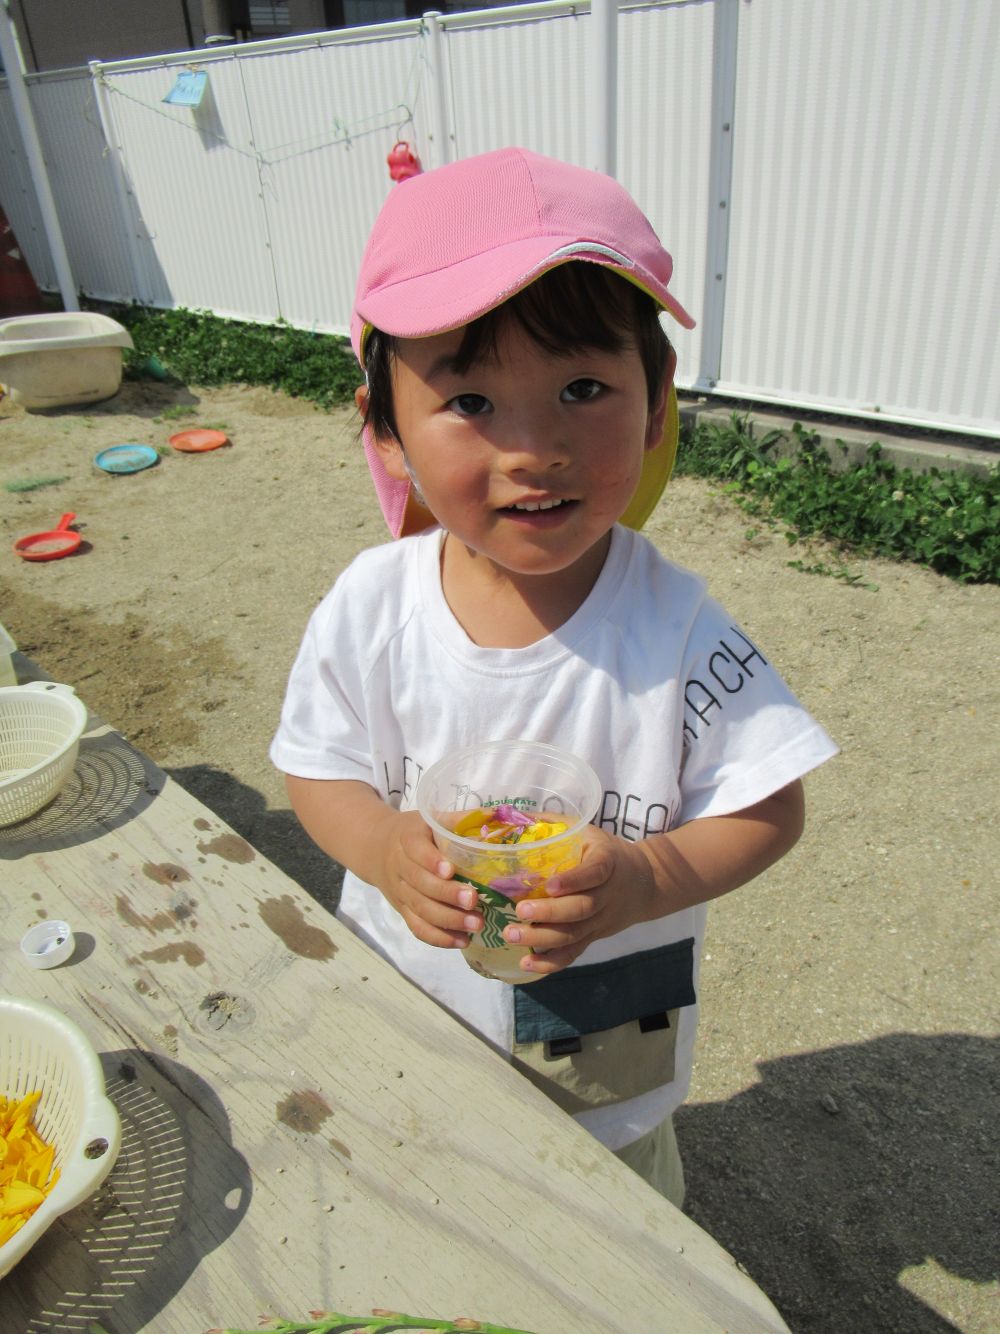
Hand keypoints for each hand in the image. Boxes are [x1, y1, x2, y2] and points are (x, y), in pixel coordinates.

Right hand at [370, 809, 483, 949]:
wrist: (375, 849)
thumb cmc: (414, 832)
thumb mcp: (429, 819)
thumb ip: (458, 819)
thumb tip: (497, 815)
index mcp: (406, 839)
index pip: (415, 850)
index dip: (431, 861)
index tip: (450, 870)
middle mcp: (399, 867)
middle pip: (420, 884)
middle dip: (447, 895)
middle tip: (474, 900)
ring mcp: (400, 893)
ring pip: (420, 910)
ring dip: (449, 920)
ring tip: (477, 924)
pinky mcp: (403, 911)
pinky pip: (417, 928)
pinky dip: (439, 938)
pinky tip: (462, 940)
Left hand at [501, 827, 655, 975]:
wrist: (644, 882)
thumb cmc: (605, 852)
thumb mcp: (587, 832)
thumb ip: (553, 824)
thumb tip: (512, 814)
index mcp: (606, 862)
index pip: (594, 872)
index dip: (574, 880)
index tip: (549, 885)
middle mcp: (607, 894)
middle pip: (581, 908)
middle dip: (549, 913)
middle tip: (519, 912)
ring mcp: (601, 919)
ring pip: (575, 934)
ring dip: (543, 938)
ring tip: (512, 936)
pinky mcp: (594, 936)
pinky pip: (574, 953)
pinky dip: (551, 962)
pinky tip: (527, 964)